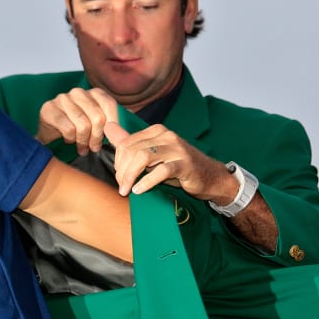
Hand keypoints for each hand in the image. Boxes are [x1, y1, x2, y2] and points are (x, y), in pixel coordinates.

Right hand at [36, 88, 118, 154]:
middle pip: (98, 117)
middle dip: (97, 137)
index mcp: (93, 93)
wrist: (49, 134)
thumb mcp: (95, 124)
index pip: (109, 104)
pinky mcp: (49, 109)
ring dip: (84, 141)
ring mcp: (62, 99)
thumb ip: (109, 124)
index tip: (111, 140)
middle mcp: (78, 92)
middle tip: (94, 148)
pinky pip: (68, 129)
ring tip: (82, 148)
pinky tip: (69, 140)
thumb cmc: (76, 129)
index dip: (112, 125)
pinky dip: (71, 139)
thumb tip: (122, 133)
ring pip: (83, 125)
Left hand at [103, 122, 235, 201]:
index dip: (117, 161)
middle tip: (122, 186)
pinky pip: (160, 171)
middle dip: (122, 170)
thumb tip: (108, 127)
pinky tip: (139, 190)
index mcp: (156, 131)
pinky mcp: (184, 164)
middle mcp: (166, 135)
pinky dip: (146, 182)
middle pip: (132, 150)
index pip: (126, 142)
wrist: (210, 177)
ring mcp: (176, 148)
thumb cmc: (178, 167)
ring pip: (143, 157)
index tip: (119, 176)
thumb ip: (130, 142)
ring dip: (130, 176)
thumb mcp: (152, 154)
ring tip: (127, 190)